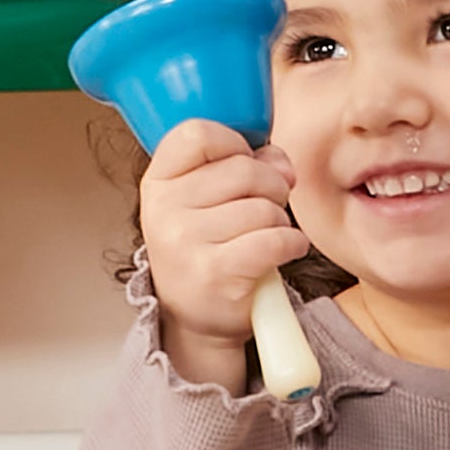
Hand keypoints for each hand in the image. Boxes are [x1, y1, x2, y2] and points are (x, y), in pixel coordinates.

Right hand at [134, 116, 308, 393]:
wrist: (198, 315)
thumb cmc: (209, 246)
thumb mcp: (210, 198)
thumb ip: (245, 163)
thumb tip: (281, 163)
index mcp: (158, 181)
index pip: (196, 133)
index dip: (234, 142)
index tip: (245, 161)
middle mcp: (164, 210)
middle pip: (243, 169)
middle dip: (271, 186)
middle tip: (267, 207)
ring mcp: (185, 242)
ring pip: (264, 207)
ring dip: (279, 221)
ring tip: (265, 237)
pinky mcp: (215, 272)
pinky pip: (276, 239)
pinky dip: (291, 244)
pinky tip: (282, 251)